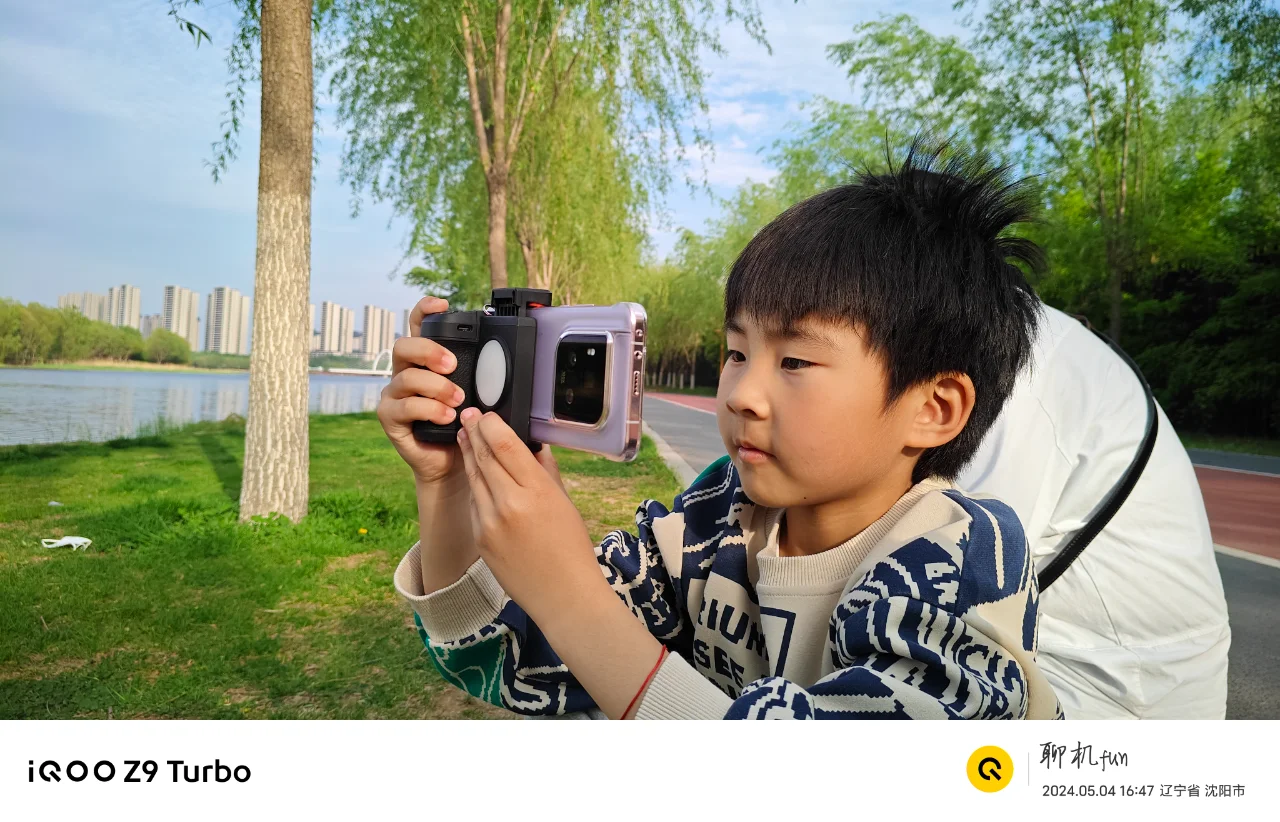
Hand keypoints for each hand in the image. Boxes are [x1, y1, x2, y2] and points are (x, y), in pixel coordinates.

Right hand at [377, 296, 468, 485]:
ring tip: (459, 401)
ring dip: (436, 387)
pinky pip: (404, 406)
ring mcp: (395, 394)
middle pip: (404, 346)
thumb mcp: (477, 395)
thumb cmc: (466, 424)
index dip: (425, 310)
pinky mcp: (390, 417)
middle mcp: (406, 372)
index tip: (442, 304)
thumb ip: (481, 376)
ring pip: (407, 377)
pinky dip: (428, 409)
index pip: (418, 326)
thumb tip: (507, 361)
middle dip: (429, 350)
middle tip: (453, 365)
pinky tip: (447, 416)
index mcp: (426, 361)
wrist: (454, 462)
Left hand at [455, 406, 667, 719]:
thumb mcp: (565, 502)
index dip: (489, 424)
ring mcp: (490, 521)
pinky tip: (474, 473)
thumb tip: (532, 445)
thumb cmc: (572, 548)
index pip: (503, 444)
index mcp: (536, 490)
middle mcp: (509, 502)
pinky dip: (475, 484)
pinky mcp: (480, 538)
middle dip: (472, 432)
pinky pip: (475, 503)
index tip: (484, 412)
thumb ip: (546, 471)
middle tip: (467, 415)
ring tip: (464, 436)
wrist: (562, 596)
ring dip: (468, 454)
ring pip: (473, 477)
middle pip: (482, 456)